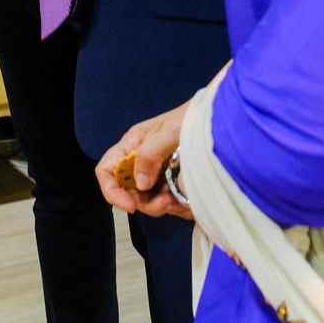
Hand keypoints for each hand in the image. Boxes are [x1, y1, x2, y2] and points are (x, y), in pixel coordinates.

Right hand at [95, 99, 191, 219]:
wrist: (217, 119)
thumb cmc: (192, 116)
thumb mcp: (169, 131)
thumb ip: (149, 154)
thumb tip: (141, 184)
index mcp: (133, 144)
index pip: (107, 170)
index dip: (111, 191)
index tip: (130, 206)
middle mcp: (141, 160)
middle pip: (129, 191)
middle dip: (147, 203)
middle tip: (167, 202)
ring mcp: (156, 172)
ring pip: (149, 199)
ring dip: (164, 205)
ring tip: (181, 200)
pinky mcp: (172, 181)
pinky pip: (167, 200)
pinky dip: (177, 205)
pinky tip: (188, 200)